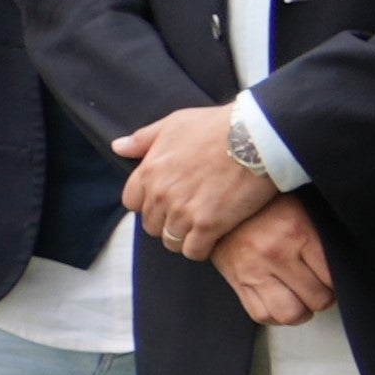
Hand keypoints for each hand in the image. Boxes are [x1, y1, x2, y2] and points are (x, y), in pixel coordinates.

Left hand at [116, 105, 281, 257]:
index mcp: (149, 171)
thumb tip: (118, 147)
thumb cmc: (217, 126)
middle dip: (166, 221)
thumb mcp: (174, 124)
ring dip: (183, 237)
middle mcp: (161, 194)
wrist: (257, 137)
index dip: (148, 203)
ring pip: (171, 241)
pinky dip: (201, 248)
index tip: (166, 200)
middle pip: (151, 224)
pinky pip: (193, 251)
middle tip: (188, 214)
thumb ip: (143, 139)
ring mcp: (183, 211)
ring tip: (201, 227)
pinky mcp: (208, 225)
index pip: (132, 202)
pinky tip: (213, 237)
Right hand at [217, 195, 334, 326]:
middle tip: (322, 288)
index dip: (339, 280)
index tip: (334, 276)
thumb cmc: (267, 205)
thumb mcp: (302, 209)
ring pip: (289, 314)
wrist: (220, 201)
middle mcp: (274, 252)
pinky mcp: (235, 281)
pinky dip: (276, 316)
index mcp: (296, 230)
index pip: (333, 275)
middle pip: (316, 299)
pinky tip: (280, 303)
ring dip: (302, 312)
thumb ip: (322, 237)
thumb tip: (343, 265)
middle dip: (324, 297)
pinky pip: (261, 314)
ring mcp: (252, 269)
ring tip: (302, 299)